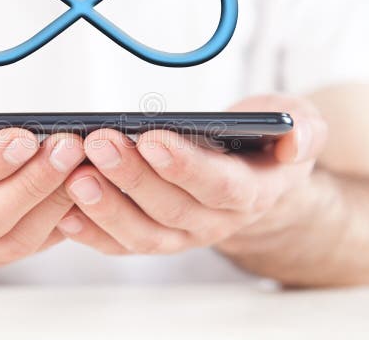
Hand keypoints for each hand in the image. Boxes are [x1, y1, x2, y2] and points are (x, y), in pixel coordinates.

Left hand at [55, 95, 327, 255]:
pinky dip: (91, 232)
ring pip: (142, 234)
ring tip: (74, 175)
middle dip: (132, 176)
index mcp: (253, 193)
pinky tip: (63, 210)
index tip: (152, 138)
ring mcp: (182, 235)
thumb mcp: (300, 124)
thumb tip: (295, 138)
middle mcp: (215, 222)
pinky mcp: (153, 236)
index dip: (186, 166)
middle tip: (99, 143)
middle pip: (170, 208)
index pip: (219, 185)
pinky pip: (120, 244)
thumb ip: (305, 129)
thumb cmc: (268, 146)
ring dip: (105, 206)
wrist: (255, 179)